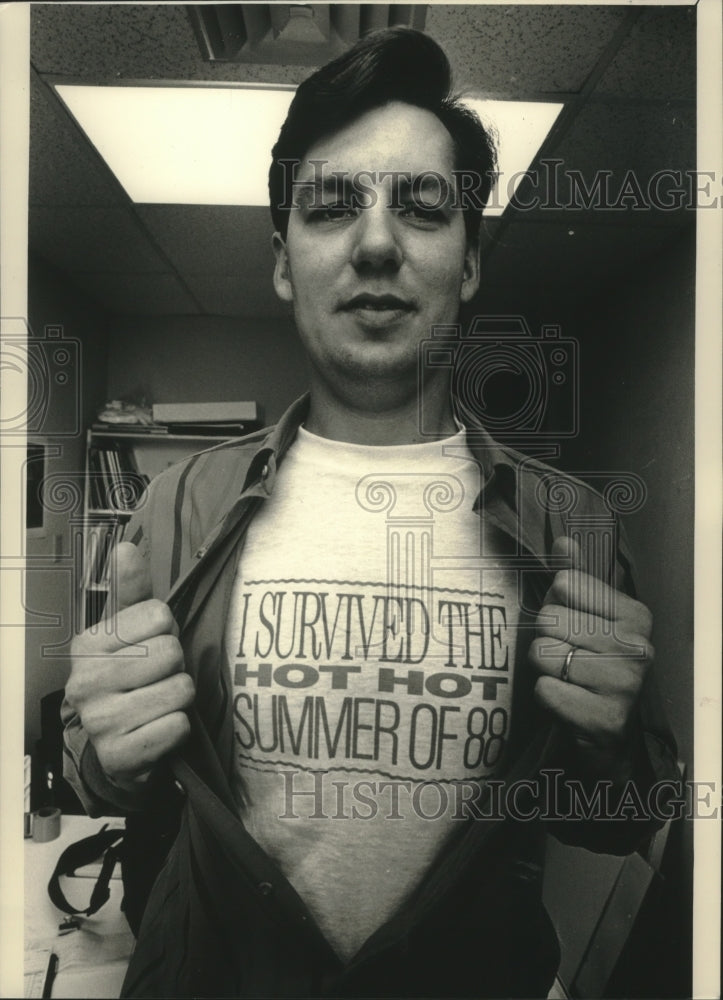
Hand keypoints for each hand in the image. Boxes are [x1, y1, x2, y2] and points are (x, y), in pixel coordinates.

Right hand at [66, 542, 193, 793]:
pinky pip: (178, 726)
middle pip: (172, 652)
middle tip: (157, 679)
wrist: (116, 749)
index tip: (150, 648)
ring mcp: (100, 722)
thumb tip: (128, 548)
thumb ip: (132, 592)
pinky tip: (158, 729)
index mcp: (87, 645)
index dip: (167, 632)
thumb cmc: (129, 680)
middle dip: (175, 665)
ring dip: (180, 697)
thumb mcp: (128, 633)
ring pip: (181, 689)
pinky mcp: (120, 756)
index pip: (160, 615)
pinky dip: (178, 729)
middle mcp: (85, 682)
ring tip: (159, 703)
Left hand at [528, 535, 652, 779]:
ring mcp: (625, 685)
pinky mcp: (605, 719)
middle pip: (548, 619)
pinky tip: (568, 702)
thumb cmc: (592, 667)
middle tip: (567, 659)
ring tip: (567, 680)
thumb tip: (563, 543)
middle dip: (546, 639)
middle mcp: (638, 648)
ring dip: (544, 669)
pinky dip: (546, 697)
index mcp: (636, 615)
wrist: (608, 736)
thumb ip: (574, 579)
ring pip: (542, 654)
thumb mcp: (587, 619)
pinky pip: (545, 690)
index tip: (573, 627)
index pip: (563, 584)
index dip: (556, 605)